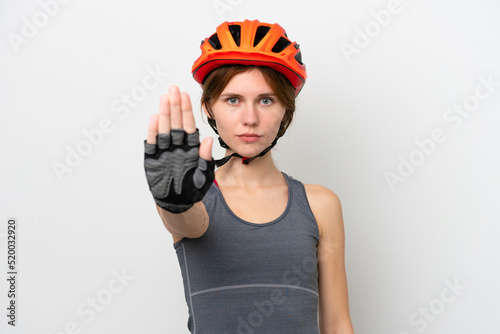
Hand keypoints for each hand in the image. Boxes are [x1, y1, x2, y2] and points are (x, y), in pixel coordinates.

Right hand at [144, 86, 213, 212]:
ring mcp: (165, 151)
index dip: (186, 110)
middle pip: (175, 122)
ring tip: (164, 98)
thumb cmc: (192, 190)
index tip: (185, 95)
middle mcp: (177, 146)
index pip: (188, 125)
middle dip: (175, 105)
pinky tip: (155, 118)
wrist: (178, 203)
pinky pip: (153, 143)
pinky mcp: (153, 159)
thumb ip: (205, 158)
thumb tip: (208, 140)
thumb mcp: (204, 175)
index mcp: (190, 147)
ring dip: (164, 114)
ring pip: (164, 129)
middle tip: (173, 89)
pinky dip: (153, 131)